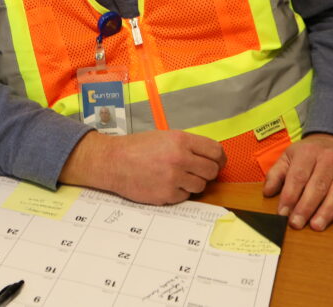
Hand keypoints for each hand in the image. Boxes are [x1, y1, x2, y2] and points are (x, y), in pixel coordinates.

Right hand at [61, 130, 225, 204]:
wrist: (113, 162)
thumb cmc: (136, 147)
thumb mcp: (163, 137)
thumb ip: (186, 145)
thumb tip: (209, 157)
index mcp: (180, 140)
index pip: (215, 151)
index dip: (220, 158)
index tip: (218, 162)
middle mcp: (180, 158)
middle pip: (212, 171)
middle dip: (207, 172)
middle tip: (197, 172)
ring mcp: (174, 178)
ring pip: (200, 186)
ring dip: (192, 183)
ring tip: (177, 177)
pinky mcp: (167, 195)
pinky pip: (185, 196)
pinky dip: (178, 192)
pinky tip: (165, 184)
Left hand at [263, 133, 332, 230]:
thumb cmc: (311, 152)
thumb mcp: (289, 156)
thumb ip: (276, 174)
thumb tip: (267, 193)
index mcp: (309, 152)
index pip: (298, 177)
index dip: (289, 196)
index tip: (283, 213)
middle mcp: (329, 159)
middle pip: (317, 187)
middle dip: (306, 208)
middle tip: (297, 223)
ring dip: (326, 212)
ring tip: (316, 225)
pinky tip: (332, 219)